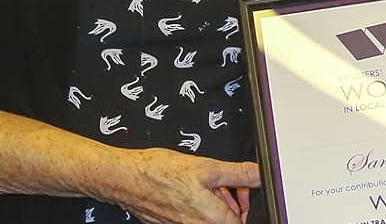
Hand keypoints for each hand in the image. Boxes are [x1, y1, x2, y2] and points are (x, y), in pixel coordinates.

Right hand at [101, 147, 259, 223]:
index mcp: (211, 218)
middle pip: (225, 220)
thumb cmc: (158, 172)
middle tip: (222, 183)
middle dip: (229, 202)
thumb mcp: (208, 167)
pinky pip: (190, 218)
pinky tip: (186, 188)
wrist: (125, 177)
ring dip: (212, 202)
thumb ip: (239, 173)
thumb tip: (261, 174)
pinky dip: (194, 205)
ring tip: (203, 183)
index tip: (242, 189)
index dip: (246, 204)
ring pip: (207, 219)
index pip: (241, 221)